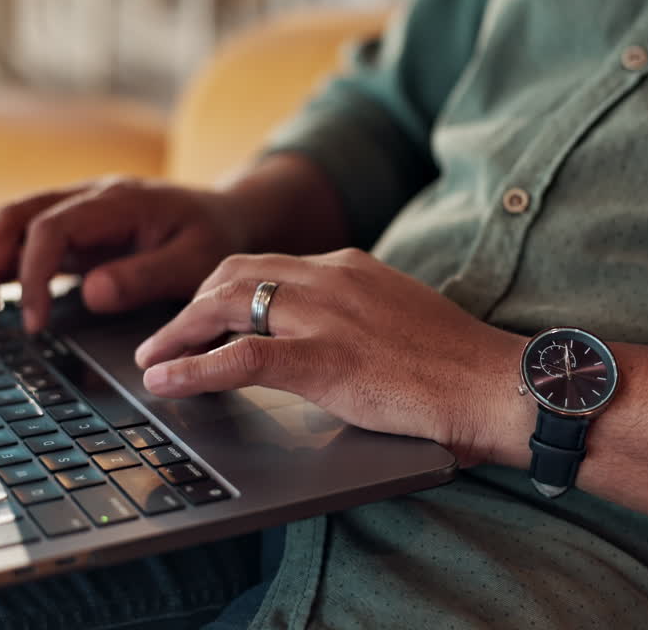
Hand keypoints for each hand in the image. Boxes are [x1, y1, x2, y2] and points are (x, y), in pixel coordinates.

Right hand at [0, 177, 250, 331]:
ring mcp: (76, 212)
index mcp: (117, 200)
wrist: (230, 216)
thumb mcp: (196, 260)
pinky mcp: (73, 231)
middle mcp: (87, 198)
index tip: (35, 323)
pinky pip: (24, 243)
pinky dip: (2, 270)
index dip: (36, 275)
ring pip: (10, 227)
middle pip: (14, 216)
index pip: (52, 227)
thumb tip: (90, 294)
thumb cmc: (215, 237)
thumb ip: (146, 276)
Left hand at [134, 248, 529, 464]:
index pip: (267, 263)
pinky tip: (165, 381)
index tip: (202, 310)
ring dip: (178, 332)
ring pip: (226, 305)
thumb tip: (332, 334)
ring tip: (152, 357)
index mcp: (349, 265)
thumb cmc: (458, 363)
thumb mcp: (400, 315)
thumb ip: (357, 313)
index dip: (222, 288)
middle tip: (164, 334)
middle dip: (189, 303)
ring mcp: (325, 315)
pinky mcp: (324, 359)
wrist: (496, 384)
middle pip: (233, 274)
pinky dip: (192, 368)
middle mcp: (330, 277)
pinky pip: (239, 358)